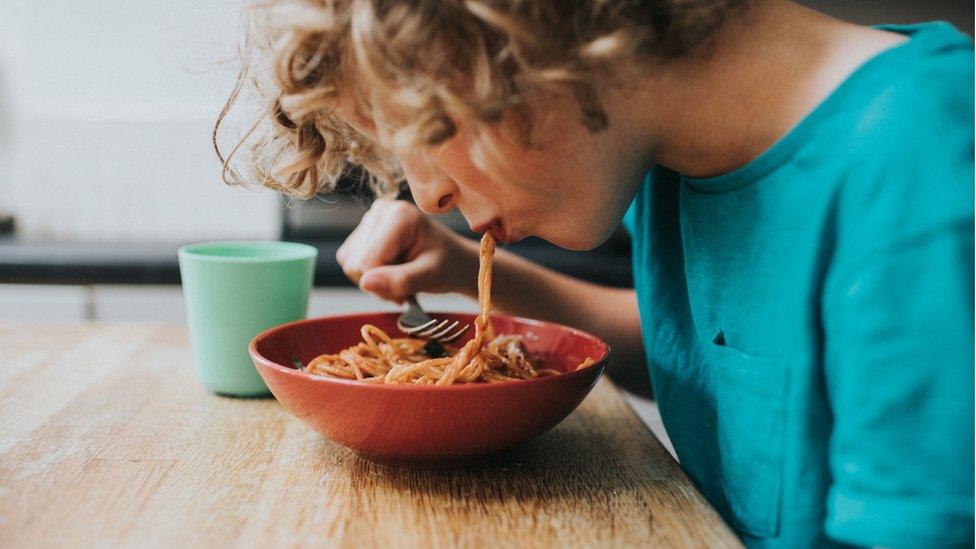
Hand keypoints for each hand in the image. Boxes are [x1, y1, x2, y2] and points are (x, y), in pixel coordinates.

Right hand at [336, 198, 478, 302]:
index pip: (368, 261)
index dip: (384, 284)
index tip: (408, 289)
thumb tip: (366, 283)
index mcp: (399, 215)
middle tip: (407, 283)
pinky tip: (391, 270)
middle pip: (356, 263)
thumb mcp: (431, 276)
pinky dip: (369, 274)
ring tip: (401, 275)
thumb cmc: (447, 265)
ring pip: (350, 264)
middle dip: (380, 282)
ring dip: (375, 279)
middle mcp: (380, 210)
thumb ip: (401, 280)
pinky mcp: (362, 231)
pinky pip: (349, 262)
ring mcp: (369, 219)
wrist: (452, 259)